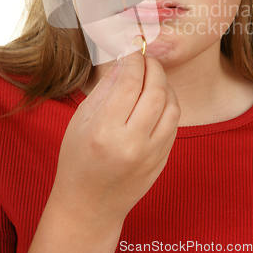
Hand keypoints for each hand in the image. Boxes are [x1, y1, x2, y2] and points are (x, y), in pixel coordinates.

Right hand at [49, 47, 180, 225]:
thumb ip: (107, 87)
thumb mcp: (82, 120)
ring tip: (153, 77)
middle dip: (154, 67)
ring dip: (165, 85)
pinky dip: (169, 104)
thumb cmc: (78, 159)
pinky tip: (157, 98)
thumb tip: (126, 59)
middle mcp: (131, 144)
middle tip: (146, 58)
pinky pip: (174, 124)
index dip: (135, 59)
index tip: (134, 47)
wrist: (89, 205)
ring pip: (172, 107)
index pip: (130, 83)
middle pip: (156, 91)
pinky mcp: (162, 161)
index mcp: (104, 131)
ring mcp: (151, 155)